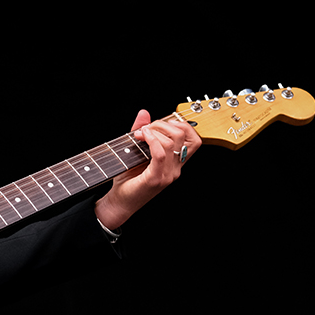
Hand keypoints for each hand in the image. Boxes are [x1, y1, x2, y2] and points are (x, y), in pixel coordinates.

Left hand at [94, 109, 200, 230]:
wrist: (119, 201)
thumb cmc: (128, 178)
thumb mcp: (136, 149)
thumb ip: (142, 130)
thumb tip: (144, 112)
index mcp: (175, 162)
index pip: (194, 139)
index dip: (180, 124)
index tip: (160, 124)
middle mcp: (176, 168)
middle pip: (182, 135)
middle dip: (162, 124)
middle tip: (145, 129)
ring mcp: (168, 174)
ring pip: (172, 141)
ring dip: (154, 131)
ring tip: (140, 134)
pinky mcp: (156, 178)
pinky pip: (160, 153)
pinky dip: (151, 140)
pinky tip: (142, 138)